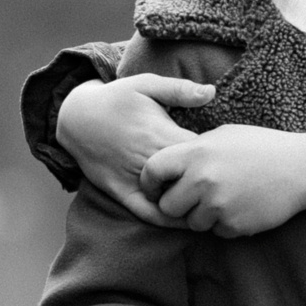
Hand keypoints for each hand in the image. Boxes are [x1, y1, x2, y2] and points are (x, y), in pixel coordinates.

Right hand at [58, 74, 215, 224]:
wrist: (75, 117)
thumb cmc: (116, 98)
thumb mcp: (146, 84)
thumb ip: (179, 90)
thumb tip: (211, 92)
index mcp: (160, 134)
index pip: (200, 154)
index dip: (218, 160)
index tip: (229, 161)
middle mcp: (149, 160)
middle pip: (190, 181)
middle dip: (211, 185)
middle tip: (230, 189)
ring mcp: (134, 179)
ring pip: (172, 201)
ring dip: (193, 205)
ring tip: (215, 208)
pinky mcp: (120, 192)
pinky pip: (147, 213)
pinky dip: (166, 220)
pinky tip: (185, 221)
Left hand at [142, 125, 305, 236]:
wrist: (302, 169)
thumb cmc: (262, 147)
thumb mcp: (223, 135)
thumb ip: (192, 149)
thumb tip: (166, 166)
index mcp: (196, 153)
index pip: (152, 172)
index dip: (150, 183)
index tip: (157, 189)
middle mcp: (203, 180)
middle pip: (168, 207)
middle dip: (178, 205)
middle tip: (195, 198)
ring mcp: (219, 205)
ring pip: (192, 223)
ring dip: (203, 216)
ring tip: (226, 198)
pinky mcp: (234, 225)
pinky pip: (216, 232)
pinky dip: (225, 223)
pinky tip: (243, 206)